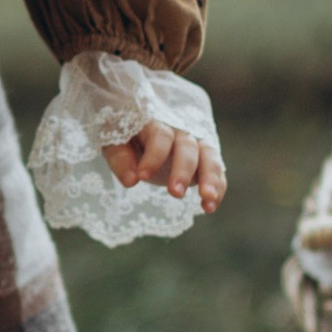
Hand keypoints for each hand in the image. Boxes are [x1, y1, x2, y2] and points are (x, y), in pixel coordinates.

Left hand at [104, 121, 226, 213]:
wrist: (139, 133)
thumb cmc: (125, 138)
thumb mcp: (113, 144)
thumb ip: (120, 159)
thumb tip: (130, 181)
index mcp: (155, 123)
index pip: (160, 136)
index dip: (154, 156)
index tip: (142, 177)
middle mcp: (179, 132)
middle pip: (188, 147)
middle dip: (183, 170)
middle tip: (175, 193)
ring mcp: (195, 145)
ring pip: (209, 157)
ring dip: (211, 178)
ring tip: (207, 199)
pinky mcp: (204, 161)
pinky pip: (217, 172)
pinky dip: (218, 188)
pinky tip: (209, 207)